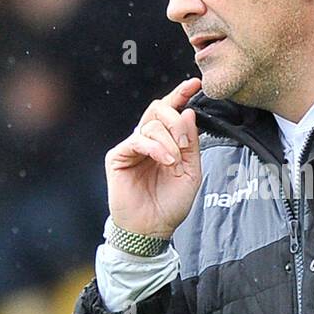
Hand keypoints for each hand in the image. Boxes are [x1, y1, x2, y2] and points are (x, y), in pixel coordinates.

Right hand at [104, 77, 202, 238]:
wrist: (152, 228)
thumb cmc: (171, 204)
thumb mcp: (191, 172)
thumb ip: (191, 143)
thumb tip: (188, 112)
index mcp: (165, 141)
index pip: (171, 111)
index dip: (180, 94)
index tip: (194, 84)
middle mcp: (147, 140)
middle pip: (158, 109)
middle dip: (175, 120)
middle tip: (184, 142)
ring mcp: (132, 147)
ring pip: (150, 124)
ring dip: (168, 140)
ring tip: (174, 162)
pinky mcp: (118, 156)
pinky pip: (137, 139)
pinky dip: (155, 147)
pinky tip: (165, 160)